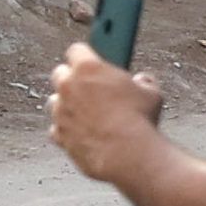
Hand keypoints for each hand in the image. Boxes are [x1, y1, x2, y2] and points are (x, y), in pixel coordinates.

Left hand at [45, 43, 164, 183]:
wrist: (127, 154)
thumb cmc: (138, 120)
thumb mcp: (150, 93)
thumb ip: (142, 82)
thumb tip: (142, 82)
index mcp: (88, 68)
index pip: (76, 50)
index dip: (85, 55)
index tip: (92, 60)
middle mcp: (68, 86)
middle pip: (60, 73)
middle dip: (73, 78)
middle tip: (90, 87)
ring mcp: (60, 111)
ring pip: (55, 100)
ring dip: (66, 103)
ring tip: (87, 112)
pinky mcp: (59, 134)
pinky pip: (57, 127)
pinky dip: (67, 129)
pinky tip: (83, 132)